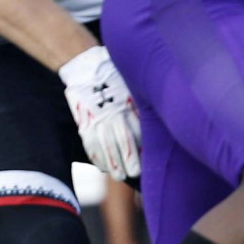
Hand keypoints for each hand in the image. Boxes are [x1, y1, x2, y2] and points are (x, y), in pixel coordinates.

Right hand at [59, 44, 141, 180]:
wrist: (86, 67)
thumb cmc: (114, 74)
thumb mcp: (132, 84)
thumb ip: (142, 102)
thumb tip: (159, 118)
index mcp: (128, 106)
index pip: (139, 133)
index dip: (144, 150)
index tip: (149, 160)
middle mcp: (113, 115)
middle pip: (124, 144)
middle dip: (130, 162)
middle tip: (135, 174)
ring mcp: (97, 121)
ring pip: (106, 148)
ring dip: (113, 165)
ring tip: (119, 176)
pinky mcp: (84, 123)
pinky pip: (90, 145)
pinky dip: (97, 158)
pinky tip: (103, 167)